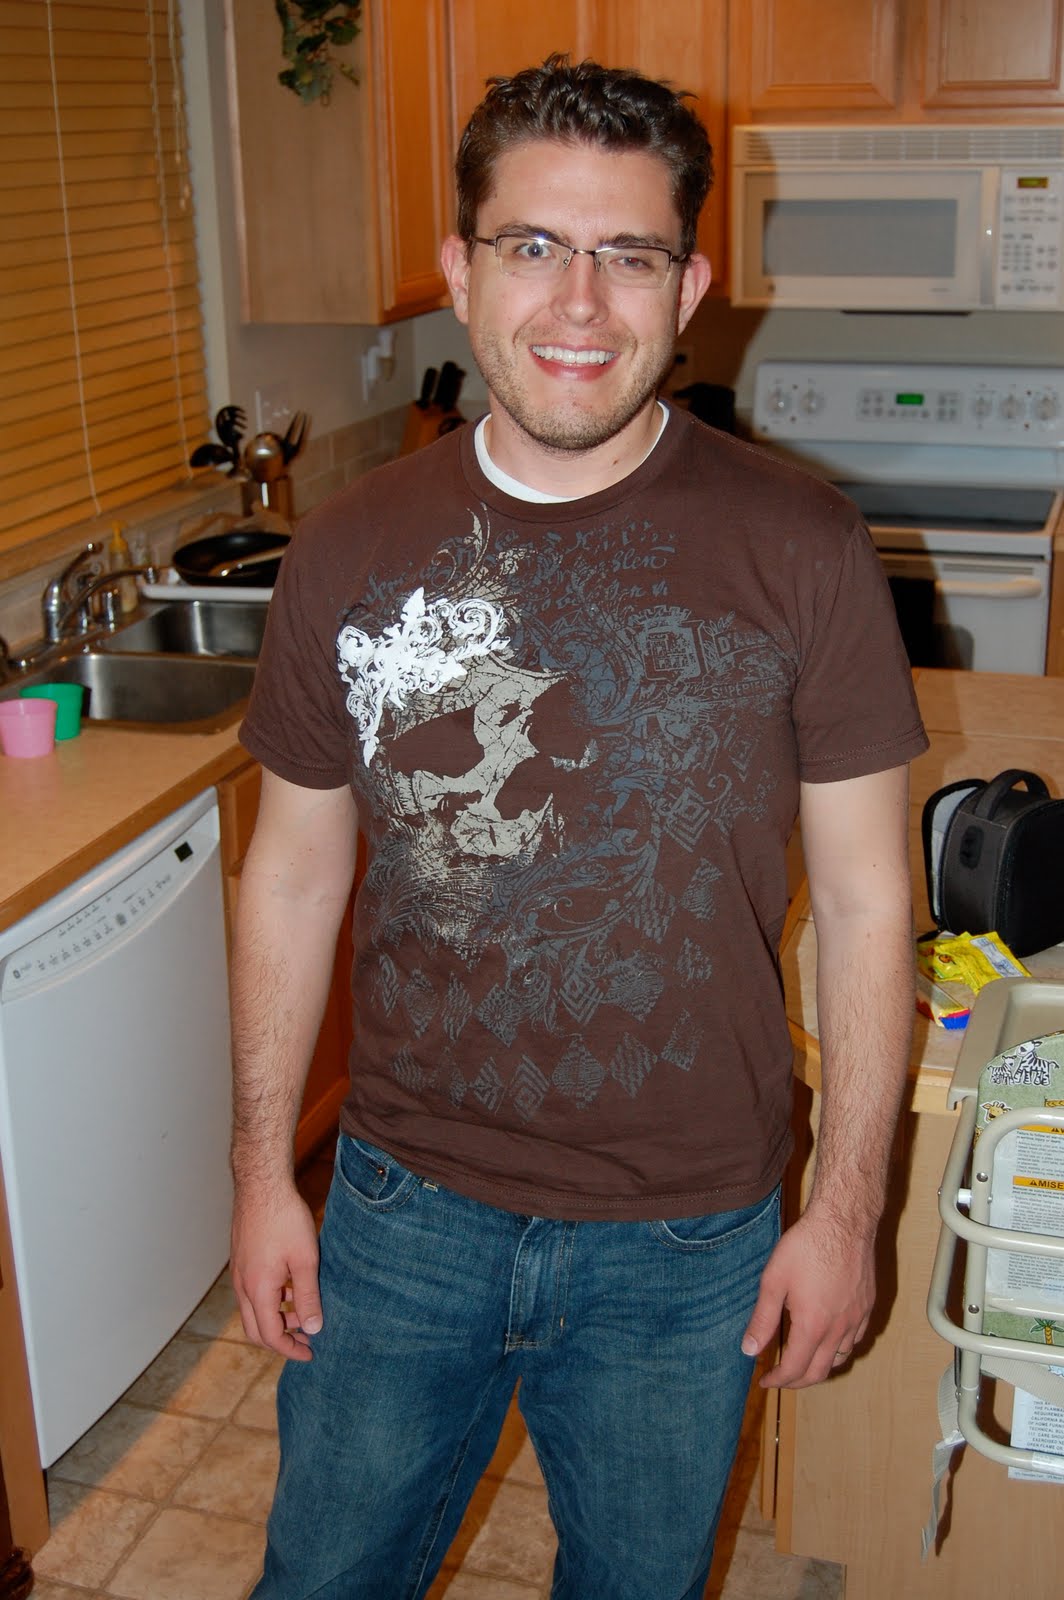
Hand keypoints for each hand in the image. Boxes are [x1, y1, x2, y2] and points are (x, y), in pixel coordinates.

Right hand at [230, 1183, 321, 1360]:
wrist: (262, 1185)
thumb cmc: (284, 1218)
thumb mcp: (305, 1259)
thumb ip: (308, 1297)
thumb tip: (313, 1328)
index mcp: (258, 1290)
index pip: (270, 1336)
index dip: (290, 1350)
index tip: (310, 1353)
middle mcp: (242, 1286)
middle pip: (256, 1329)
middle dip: (281, 1340)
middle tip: (306, 1341)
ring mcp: (239, 1273)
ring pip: (252, 1311)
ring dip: (276, 1320)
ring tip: (303, 1315)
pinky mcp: (241, 1261)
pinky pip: (252, 1293)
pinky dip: (269, 1301)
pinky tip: (291, 1289)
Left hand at [740, 1206, 875, 1388]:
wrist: (843, 1221)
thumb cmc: (805, 1246)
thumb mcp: (774, 1280)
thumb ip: (763, 1319)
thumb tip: (749, 1350)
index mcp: (813, 1326)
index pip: (795, 1369)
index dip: (778, 1380)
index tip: (765, 1379)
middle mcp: (839, 1329)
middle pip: (819, 1372)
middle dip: (797, 1381)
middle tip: (781, 1378)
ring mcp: (857, 1318)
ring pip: (840, 1358)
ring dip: (819, 1366)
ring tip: (802, 1360)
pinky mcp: (868, 1306)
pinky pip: (855, 1340)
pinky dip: (839, 1349)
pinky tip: (829, 1338)